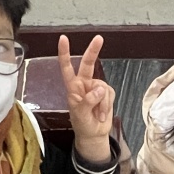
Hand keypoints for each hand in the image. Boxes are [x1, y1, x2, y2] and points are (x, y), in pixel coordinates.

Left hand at [58, 34, 115, 162]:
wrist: (94, 135)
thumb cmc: (82, 125)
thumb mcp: (80, 114)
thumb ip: (87, 101)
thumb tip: (99, 89)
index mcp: (72, 87)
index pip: (67, 68)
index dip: (64, 53)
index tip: (63, 39)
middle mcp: (84, 84)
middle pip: (88, 64)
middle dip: (93, 51)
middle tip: (99, 38)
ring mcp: (96, 88)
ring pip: (103, 87)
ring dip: (102, 104)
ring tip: (97, 115)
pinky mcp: (107, 93)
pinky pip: (110, 94)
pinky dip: (107, 105)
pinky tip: (103, 113)